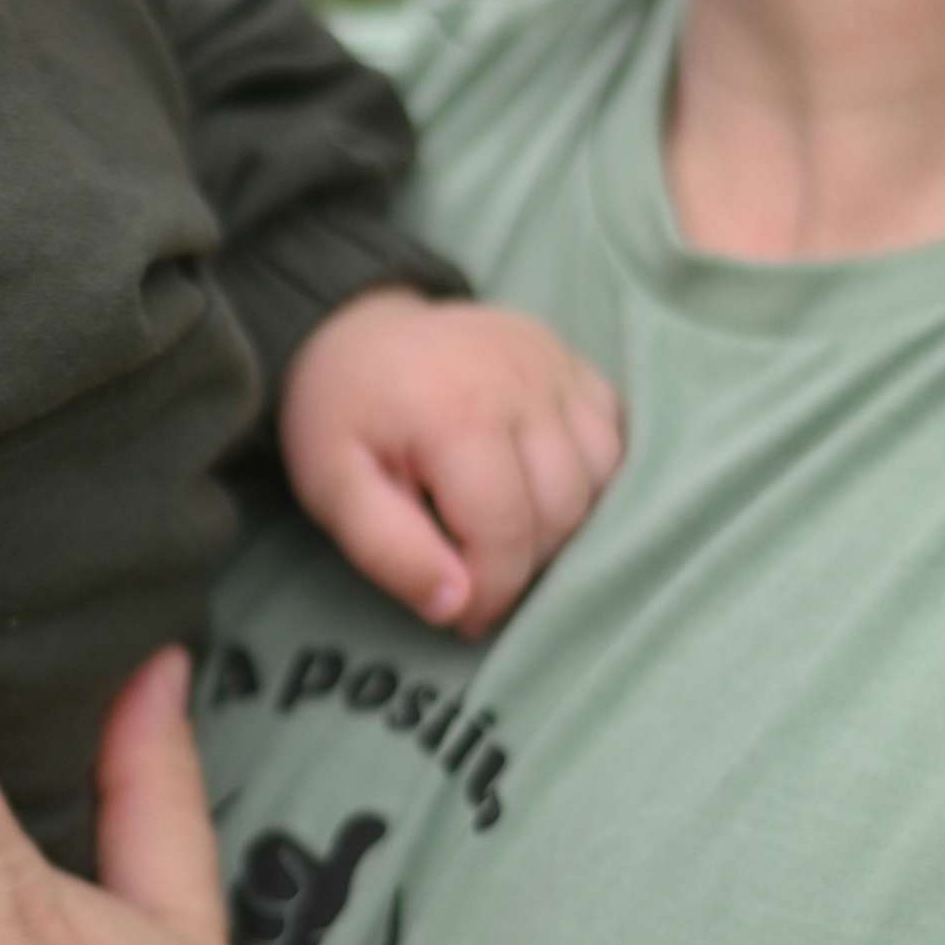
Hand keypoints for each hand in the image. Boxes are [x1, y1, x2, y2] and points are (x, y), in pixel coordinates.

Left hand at [280, 289, 623, 635]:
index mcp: (458, 412)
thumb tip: (455, 605)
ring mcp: (556, 365)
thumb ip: (388, 550)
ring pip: (600, 478)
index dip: (490, 592)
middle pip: (562, 511)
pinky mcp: (574, 363)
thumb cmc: (341, 414)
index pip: (506, 533)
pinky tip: (537, 490)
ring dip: (562, 525)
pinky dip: (588, 480)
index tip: (462, 616)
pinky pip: (612, 440)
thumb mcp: (332, 487)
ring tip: (502, 532)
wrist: (355, 329)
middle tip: (477, 576)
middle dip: (523, 564)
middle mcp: (523, 380)